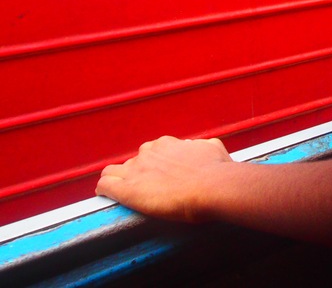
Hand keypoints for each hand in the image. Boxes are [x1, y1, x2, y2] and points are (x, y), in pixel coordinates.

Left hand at [96, 135, 232, 222]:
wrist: (211, 186)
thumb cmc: (216, 170)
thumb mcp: (213, 147)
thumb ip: (204, 146)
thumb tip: (204, 147)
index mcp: (167, 144)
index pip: (153, 152)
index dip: (156, 165)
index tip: (162, 176)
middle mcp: (149, 152)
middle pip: (134, 162)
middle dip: (138, 173)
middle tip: (149, 189)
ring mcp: (136, 170)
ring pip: (112, 171)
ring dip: (116, 180)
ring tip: (121, 194)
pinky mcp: (127, 190)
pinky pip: (104, 186)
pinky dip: (104, 191)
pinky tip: (106, 198)